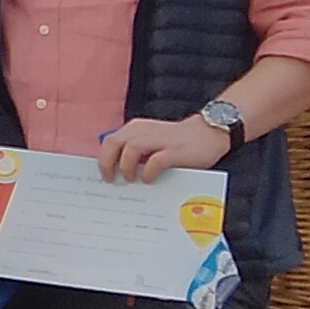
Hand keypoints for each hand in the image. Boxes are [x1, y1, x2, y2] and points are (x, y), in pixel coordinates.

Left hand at [98, 112, 232, 183]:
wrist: (208, 133)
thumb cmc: (176, 143)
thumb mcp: (150, 143)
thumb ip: (136, 153)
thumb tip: (118, 175)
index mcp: (135, 129)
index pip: (110, 141)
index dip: (102, 159)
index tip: (101, 176)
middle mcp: (144, 131)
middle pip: (114, 143)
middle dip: (107, 162)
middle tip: (109, 179)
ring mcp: (160, 140)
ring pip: (131, 148)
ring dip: (126, 166)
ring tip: (129, 179)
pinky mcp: (175, 151)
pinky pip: (155, 160)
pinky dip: (148, 171)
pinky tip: (148, 179)